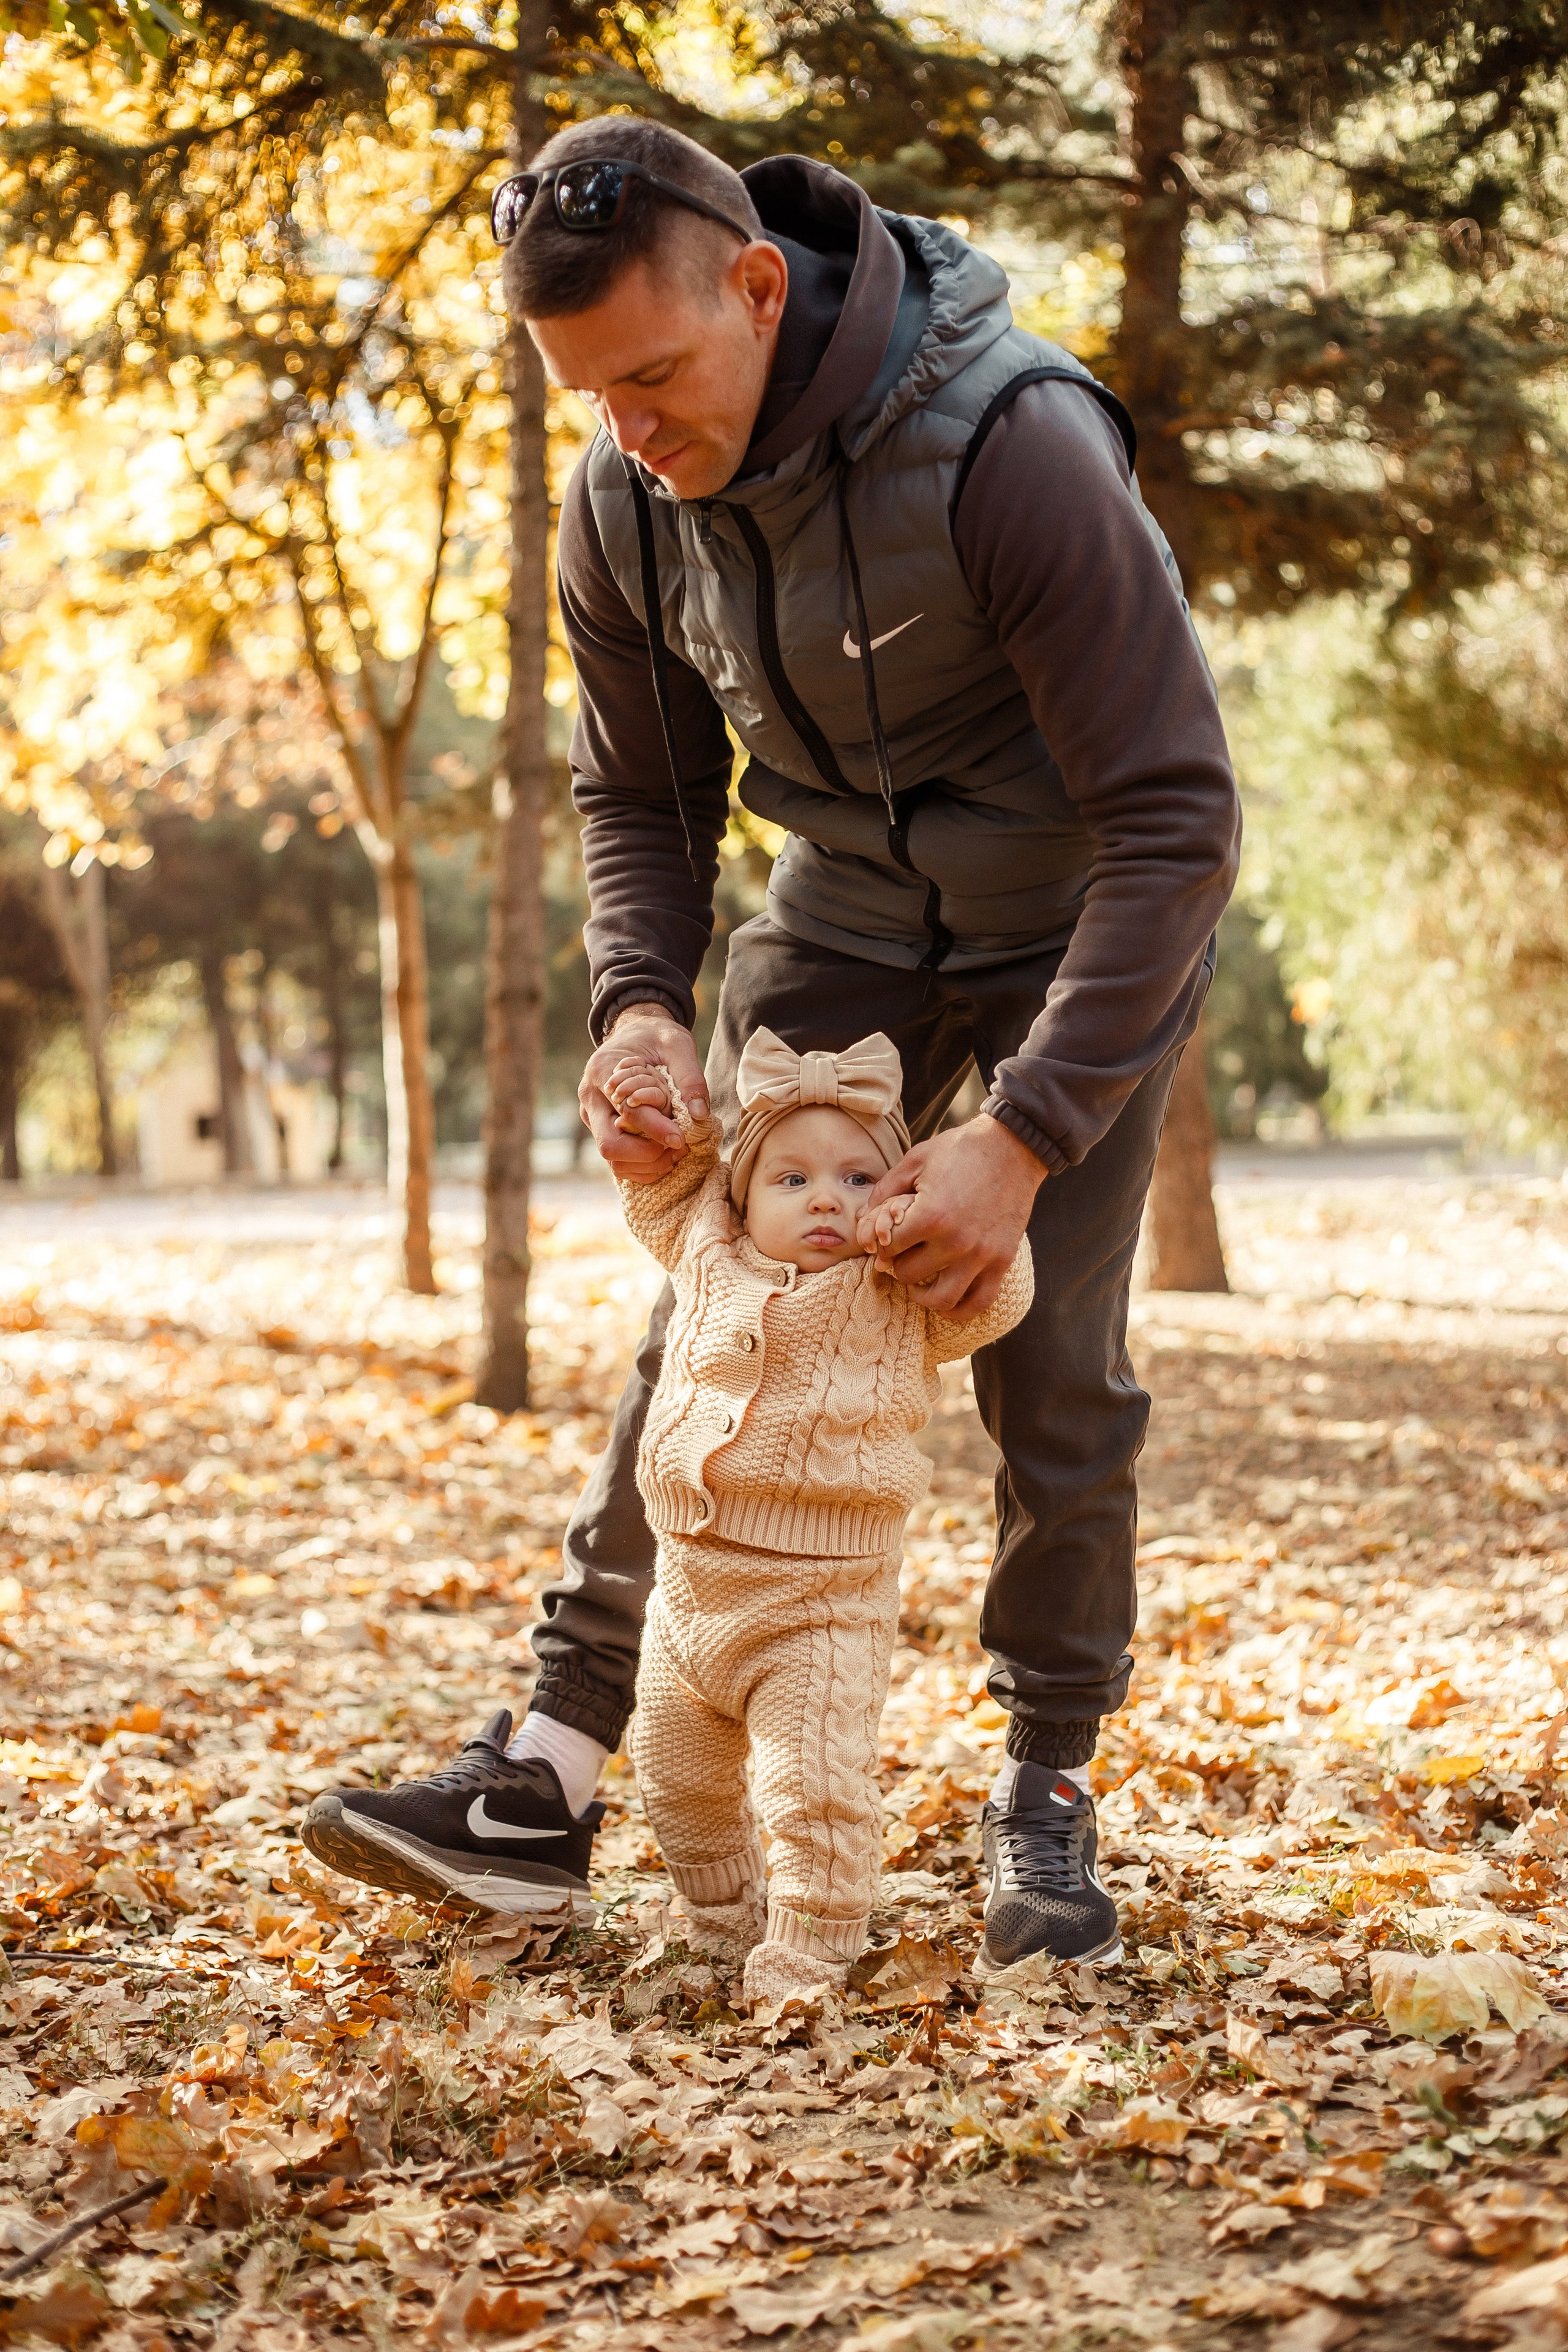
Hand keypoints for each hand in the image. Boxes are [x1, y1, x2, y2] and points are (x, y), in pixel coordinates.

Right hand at [579, 1010, 708, 1183]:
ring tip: (677, 1153)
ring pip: (613, 1160)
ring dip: (648, 1165)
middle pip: (610, 1145)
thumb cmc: (656, 1037)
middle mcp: (590, 1100)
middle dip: (648, 1154)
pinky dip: (644, 1167)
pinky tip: (667, 1156)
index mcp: (601, 1072)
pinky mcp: (603, 1131)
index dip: (654, 1129)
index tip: (681, 1139)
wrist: (636, 1035)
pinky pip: (619, 1163)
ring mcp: (593, 1119)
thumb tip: (699, 1114)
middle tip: (680, 1148)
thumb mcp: (677, 1044)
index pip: (625, 1111)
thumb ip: (689, 1077)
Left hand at [854, 1115, 1043, 1318]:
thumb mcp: (915, 1161)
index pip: (889, 1249)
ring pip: (941, 1299)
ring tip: (917, 1286)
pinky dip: (959, 1311)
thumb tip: (863, 1223)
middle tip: (899, 1256)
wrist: (1013, 1147)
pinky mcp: (1002, 1261)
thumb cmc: (960, 1150)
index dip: (880, 1245)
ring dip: (922, 1296)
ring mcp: (982, 1256)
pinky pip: (979, 1303)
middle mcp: (956, 1242)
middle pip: (909, 1274)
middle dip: (897, 1266)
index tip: (884, 1240)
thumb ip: (885, 1192)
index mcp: (931, 1216)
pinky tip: (945, 1303)